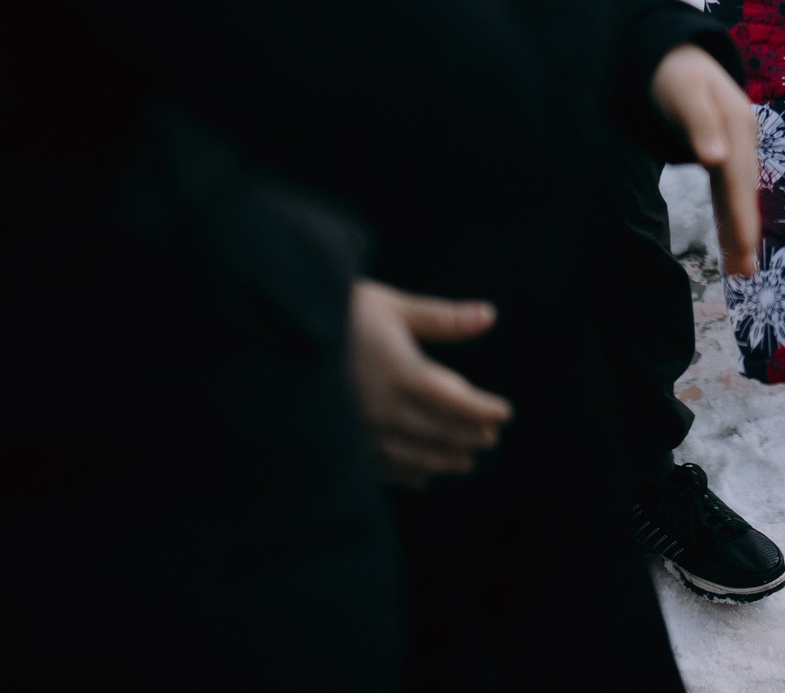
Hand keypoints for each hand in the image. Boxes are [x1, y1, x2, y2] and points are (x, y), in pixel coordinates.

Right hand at [345, 279, 512, 487]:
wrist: (280, 335)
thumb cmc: (343, 313)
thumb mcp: (393, 307)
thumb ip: (442, 318)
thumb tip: (491, 315)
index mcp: (398, 372)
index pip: (453, 400)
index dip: (481, 409)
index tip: (505, 413)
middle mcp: (381, 407)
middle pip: (436, 430)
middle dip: (467, 436)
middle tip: (491, 440)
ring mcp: (359, 429)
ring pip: (411, 454)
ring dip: (442, 459)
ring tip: (466, 462)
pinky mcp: (340, 441)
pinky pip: (379, 466)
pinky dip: (405, 472)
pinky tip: (423, 477)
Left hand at [649, 42, 762, 276]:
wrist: (673, 53)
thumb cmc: (675, 74)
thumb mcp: (684, 93)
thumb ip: (699, 125)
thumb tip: (716, 159)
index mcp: (737, 125)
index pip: (738, 177)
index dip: (742, 213)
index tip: (744, 247)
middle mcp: (742, 139)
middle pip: (743, 190)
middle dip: (744, 231)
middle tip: (745, 273)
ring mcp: (735, 147)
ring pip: (737, 194)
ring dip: (739, 230)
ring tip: (741, 270)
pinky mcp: (723, 154)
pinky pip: (728, 190)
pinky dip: (731, 215)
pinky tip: (732, 240)